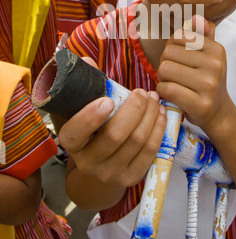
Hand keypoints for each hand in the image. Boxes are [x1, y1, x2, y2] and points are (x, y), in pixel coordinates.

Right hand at [59, 58, 166, 191]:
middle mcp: (88, 162)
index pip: (76, 132)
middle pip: (114, 135)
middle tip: (142, 92)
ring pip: (136, 141)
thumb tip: (87, 60)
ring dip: (150, 115)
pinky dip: (158, 129)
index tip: (108, 99)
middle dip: (133, 109)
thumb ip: (87, 87)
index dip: (91, 116)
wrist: (100, 170)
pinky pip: (150, 151)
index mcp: (71, 143)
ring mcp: (111, 173)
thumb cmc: (93, 132)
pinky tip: (161, 114)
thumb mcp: (84, 112)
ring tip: (154, 98)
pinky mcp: (131, 177)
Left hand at [156, 15, 231, 132]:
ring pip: (165, 70)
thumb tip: (196, 16)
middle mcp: (215, 65)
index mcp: (217, 49)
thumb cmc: (207, 80)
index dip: (171, 47)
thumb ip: (203, 34)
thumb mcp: (210, 55)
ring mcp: (209, 85)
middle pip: (168, 53)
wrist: (218, 112)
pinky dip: (162, 91)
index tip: (177, 58)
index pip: (178, 36)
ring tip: (172, 82)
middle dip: (165, 63)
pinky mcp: (199, 104)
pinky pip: (166, 88)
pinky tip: (171, 93)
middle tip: (173, 74)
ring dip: (162, 78)